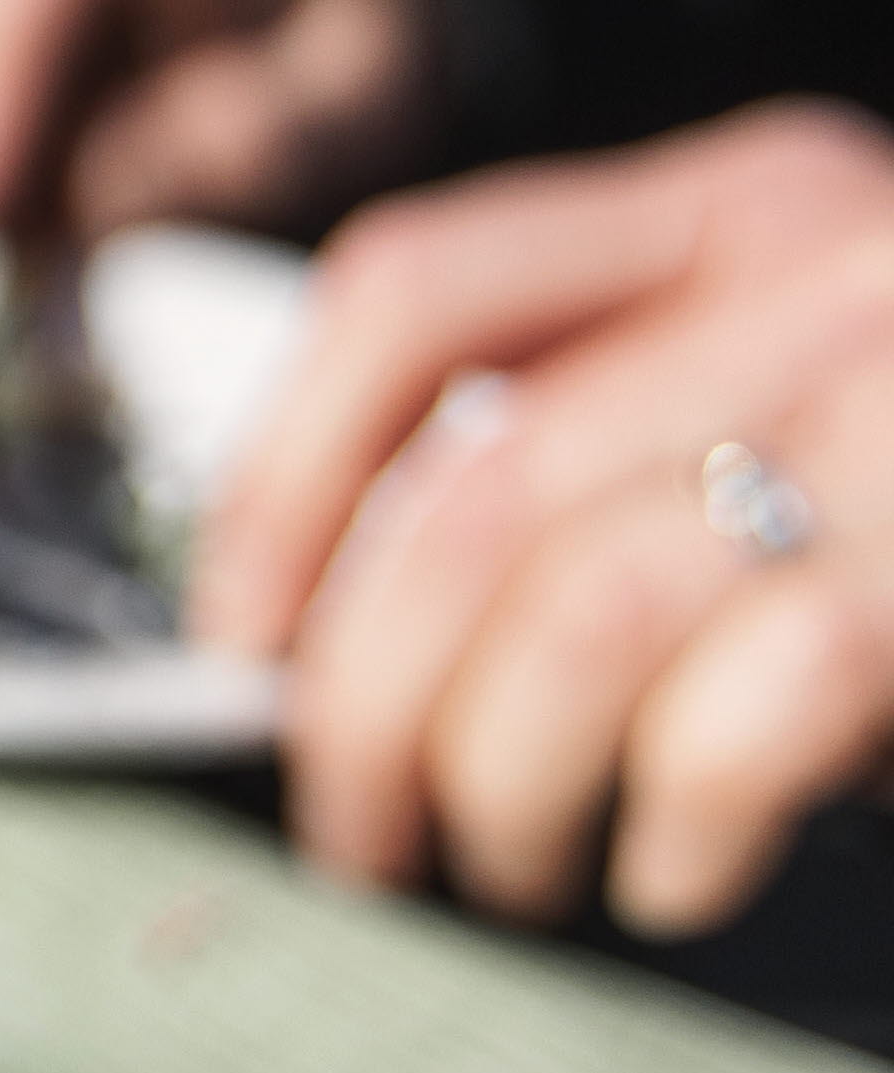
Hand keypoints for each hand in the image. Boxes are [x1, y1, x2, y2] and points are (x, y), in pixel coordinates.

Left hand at [191, 103, 893, 931]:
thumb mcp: (805, 404)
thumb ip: (627, 446)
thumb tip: (343, 646)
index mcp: (749, 199)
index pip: (417, 294)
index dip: (282, 482)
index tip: (240, 639)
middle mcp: (830, 263)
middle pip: (475, 493)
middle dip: (365, 701)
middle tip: (364, 838)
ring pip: (583, 611)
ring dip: (498, 779)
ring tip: (511, 871)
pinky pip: (750, 704)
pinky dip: (672, 819)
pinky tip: (674, 873)